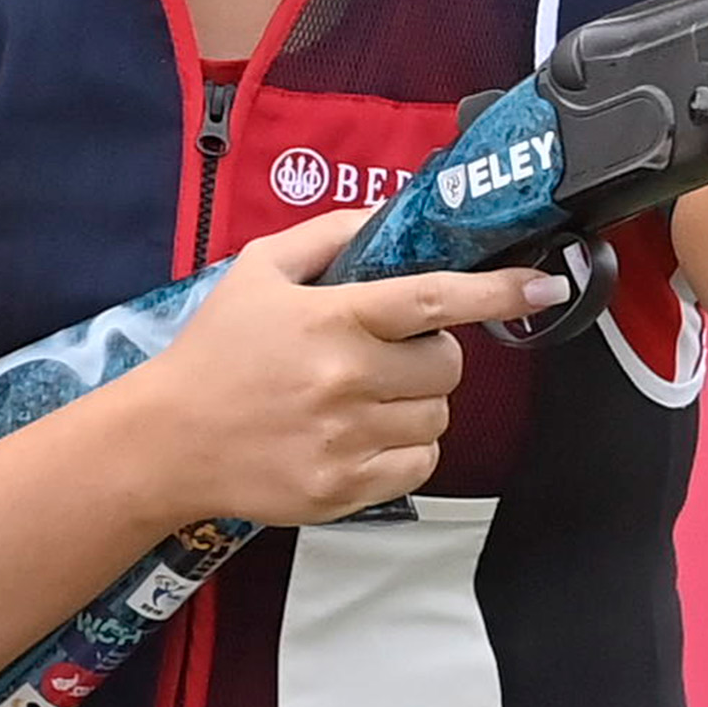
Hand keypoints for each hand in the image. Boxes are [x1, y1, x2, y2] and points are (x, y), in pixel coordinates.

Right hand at [136, 208, 567, 525]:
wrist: (165, 440)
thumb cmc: (216, 350)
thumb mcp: (261, 269)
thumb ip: (331, 235)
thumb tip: (392, 217)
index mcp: (333, 318)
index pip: (436, 298)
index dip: (498, 291)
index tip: (542, 286)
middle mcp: (346, 379)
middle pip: (448, 364)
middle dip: (432, 355)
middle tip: (388, 354)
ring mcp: (347, 439)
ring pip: (438, 416)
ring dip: (418, 403)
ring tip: (366, 396)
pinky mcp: (344, 488)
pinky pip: (420, 465)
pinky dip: (406, 449)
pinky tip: (364, 434)